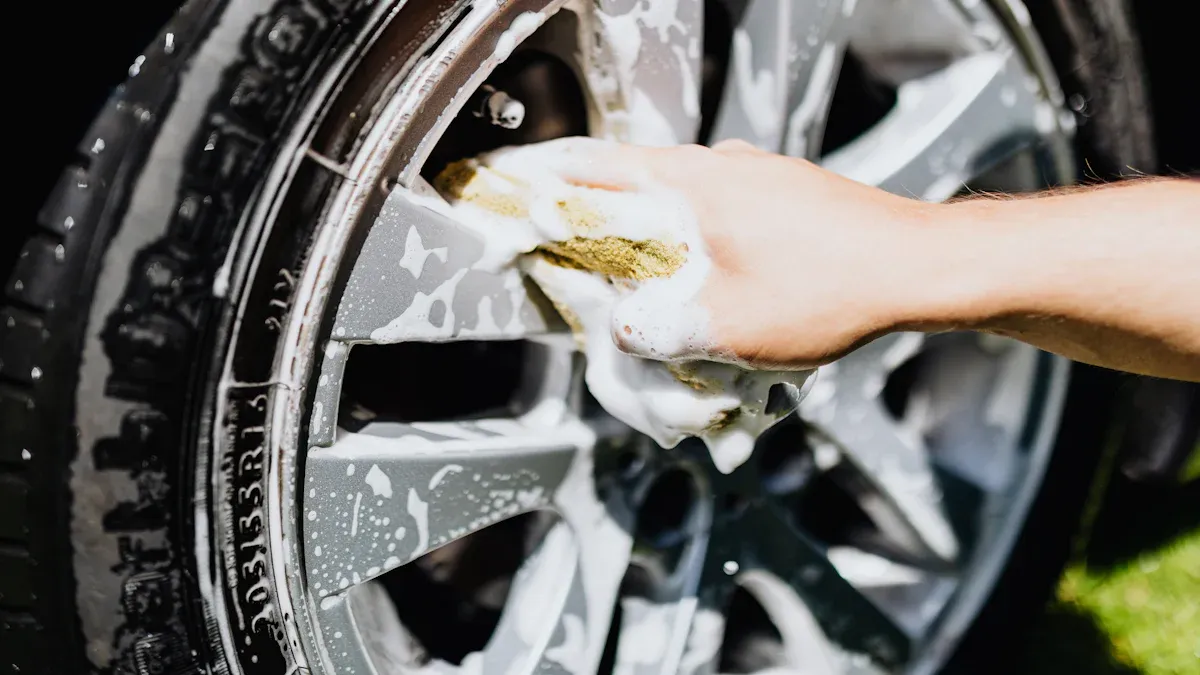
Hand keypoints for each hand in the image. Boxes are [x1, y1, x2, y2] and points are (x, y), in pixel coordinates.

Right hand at [557, 138, 936, 368]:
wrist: (919, 268)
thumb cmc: (831, 288)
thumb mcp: (726, 327)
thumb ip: (660, 329)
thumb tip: (627, 329)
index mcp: (693, 185)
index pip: (597, 169)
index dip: (546, 179)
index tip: (512, 184)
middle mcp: (722, 166)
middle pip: (636, 176)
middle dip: (598, 206)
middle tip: (570, 236)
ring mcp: (758, 174)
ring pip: (682, 192)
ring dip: (654, 223)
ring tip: (642, 266)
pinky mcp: (786, 191)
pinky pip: (721, 204)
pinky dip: (698, 231)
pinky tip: (710, 269)